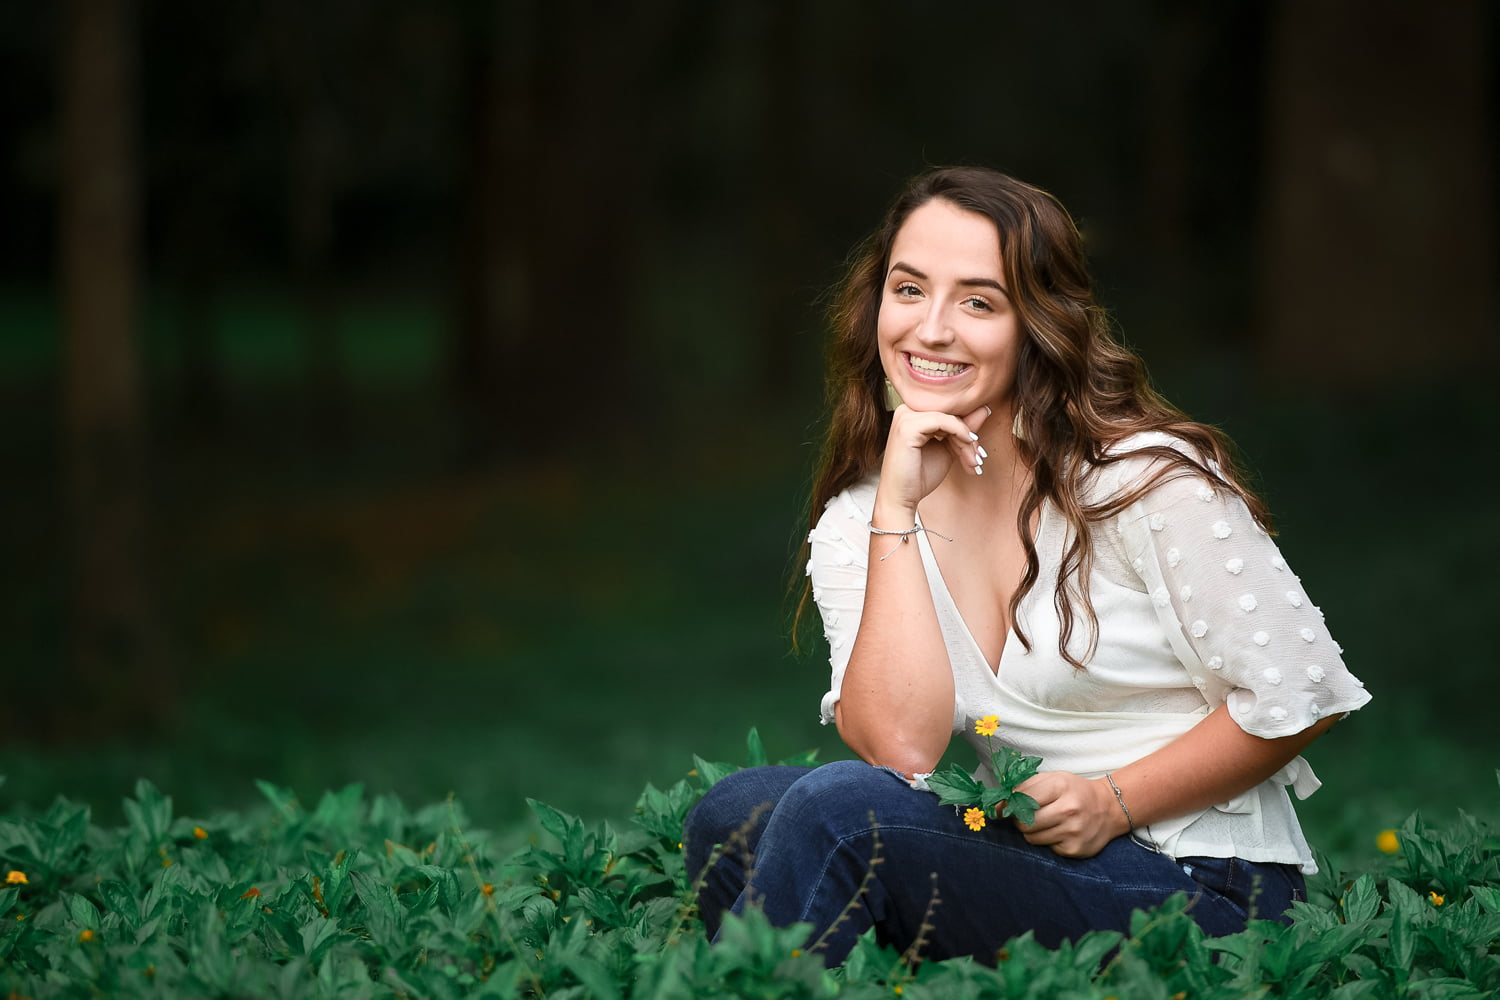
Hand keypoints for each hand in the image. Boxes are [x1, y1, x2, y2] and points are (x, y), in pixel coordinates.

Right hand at [875, 403, 991, 515]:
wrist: (901, 498)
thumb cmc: (920, 476)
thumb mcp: (948, 449)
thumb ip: (963, 429)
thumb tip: (985, 409)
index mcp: (912, 413)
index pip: (948, 411)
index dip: (967, 428)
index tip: (978, 451)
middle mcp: (906, 410)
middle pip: (949, 413)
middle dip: (969, 435)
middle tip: (978, 458)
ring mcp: (904, 417)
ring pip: (948, 417)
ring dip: (966, 439)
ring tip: (972, 460)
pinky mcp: (907, 427)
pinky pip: (942, 421)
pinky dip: (959, 433)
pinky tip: (965, 449)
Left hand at [1011, 771, 1126, 858]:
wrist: (1108, 808)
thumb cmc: (1074, 791)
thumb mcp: (1052, 779)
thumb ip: (1023, 787)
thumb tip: (996, 805)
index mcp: (1060, 786)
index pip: (1021, 798)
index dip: (1009, 804)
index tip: (1005, 807)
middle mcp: (1068, 809)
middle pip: (1024, 822)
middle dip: (1019, 820)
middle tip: (1027, 816)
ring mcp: (1073, 831)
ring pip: (1032, 838)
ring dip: (1032, 832)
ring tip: (1046, 823)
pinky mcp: (1074, 849)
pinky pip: (1047, 848)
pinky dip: (1048, 841)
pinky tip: (1059, 832)